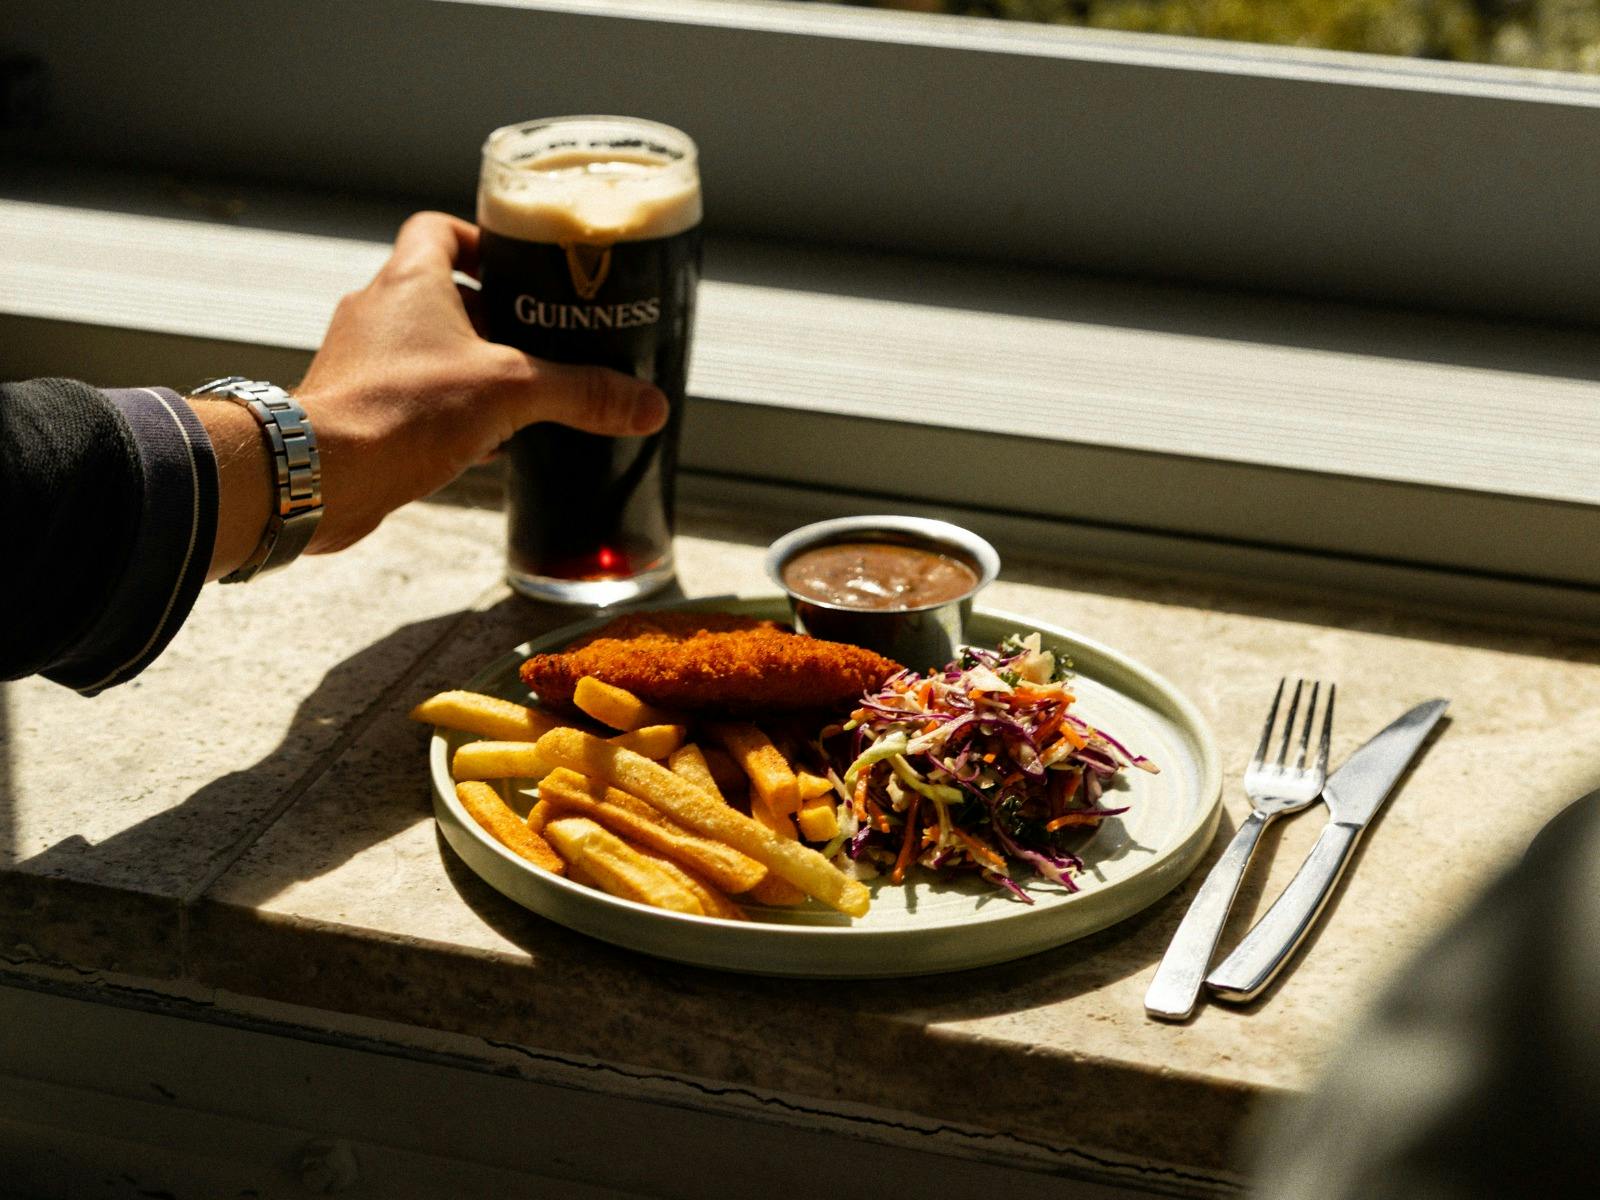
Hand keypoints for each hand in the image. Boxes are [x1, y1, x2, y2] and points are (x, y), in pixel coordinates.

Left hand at [295, 211, 667, 553]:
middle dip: (492, 316)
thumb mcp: (510, 392)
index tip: (517, 264)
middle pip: (441, 292)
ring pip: (426, 348)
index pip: (440, 229)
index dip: (480, 240)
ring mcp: (362, 360)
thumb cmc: (399, 410)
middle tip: (540, 337)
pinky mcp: (356, 407)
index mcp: (409, 279)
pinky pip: (409, 395)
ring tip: (519, 392)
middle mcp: (377, 311)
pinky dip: (445, 409)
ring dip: (469, 366)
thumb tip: (645, 404)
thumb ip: (580, 393)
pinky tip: (483, 442)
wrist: (322, 475)